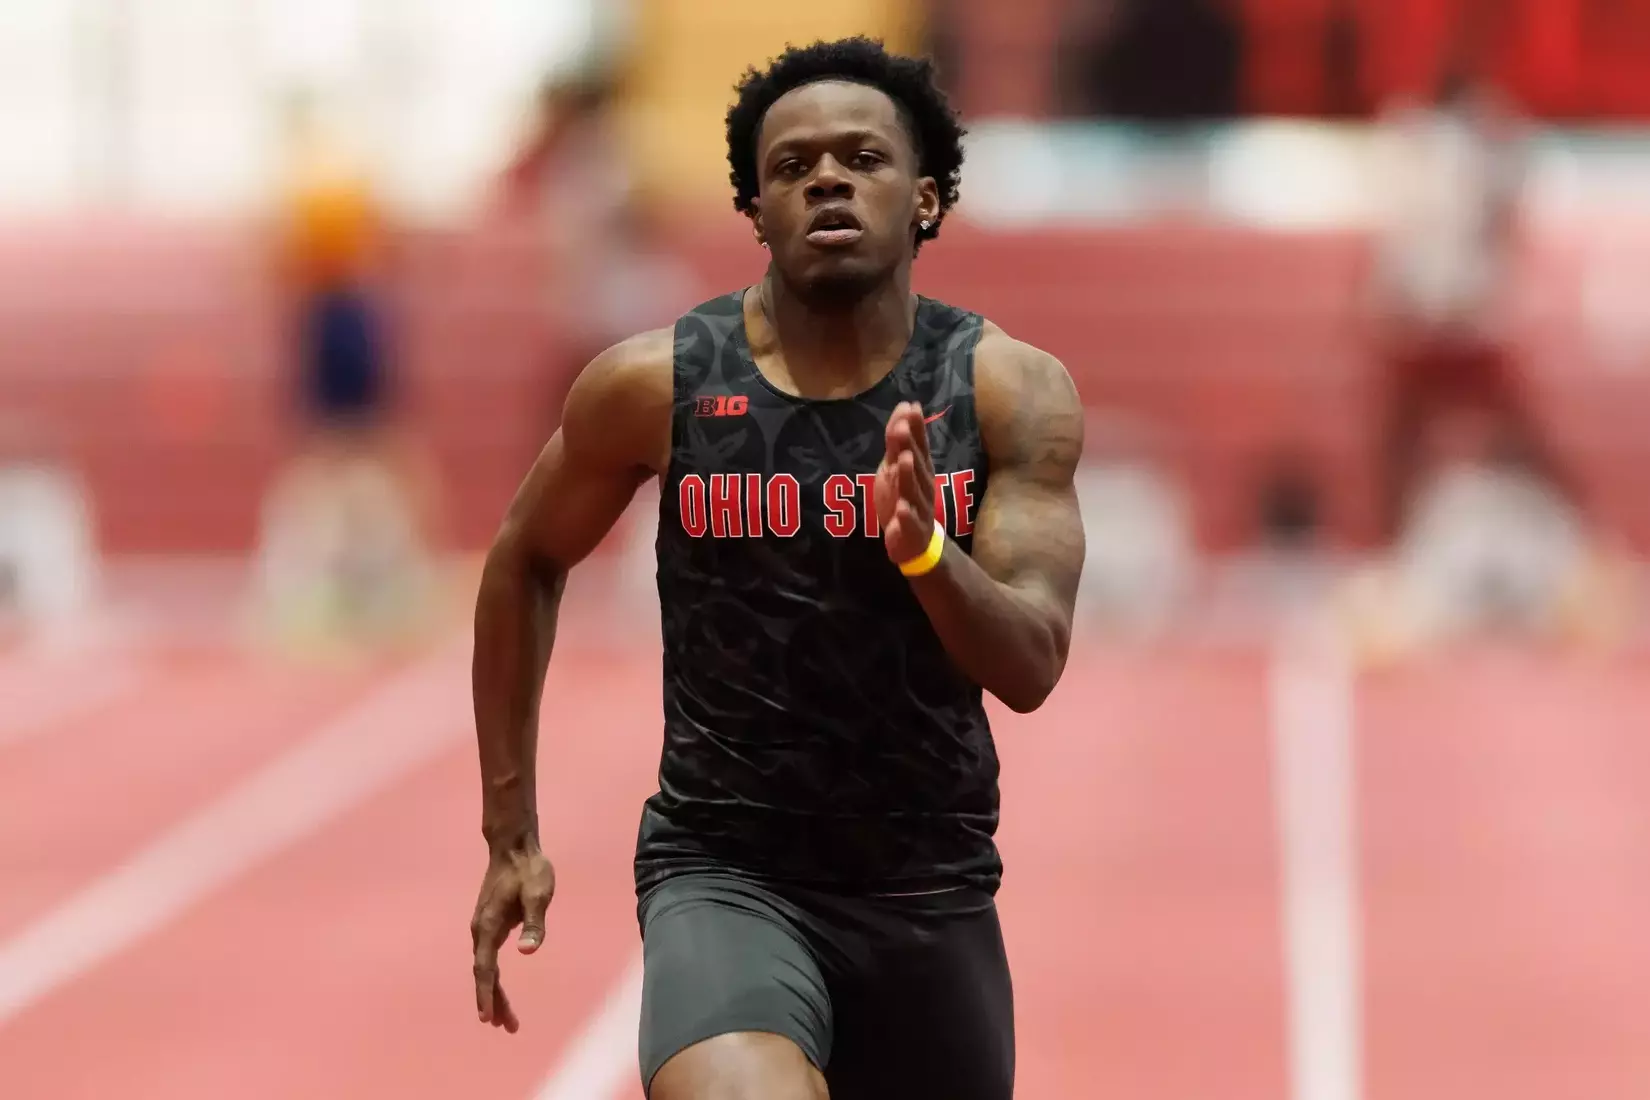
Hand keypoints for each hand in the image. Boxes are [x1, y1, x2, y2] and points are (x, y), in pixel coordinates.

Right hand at [470, 843, 554, 1033]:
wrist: (514, 847)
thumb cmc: (529, 870)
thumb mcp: (538, 894)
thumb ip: (535, 923)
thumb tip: (528, 952)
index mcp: (489, 926)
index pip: (486, 968)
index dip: (487, 993)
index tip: (488, 1017)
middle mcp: (481, 930)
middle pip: (484, 974)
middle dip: (493, 1001)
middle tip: (507, 1027)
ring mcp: (483, 927)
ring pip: (485, 968)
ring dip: (493, 993)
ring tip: (503, 1019)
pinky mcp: (490, 924)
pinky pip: (489, 959)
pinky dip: (493, 978)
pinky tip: (499, 989)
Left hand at [876, 402, 936, 565]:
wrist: (914, 542)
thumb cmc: (905, 498)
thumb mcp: (895, 467)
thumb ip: (898, 440)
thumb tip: (904, 406)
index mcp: (920, 470)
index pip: (919, 445)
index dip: (916, 428)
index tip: (911, 407)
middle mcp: (924, 486)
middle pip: (917, 465)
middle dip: (911, 446)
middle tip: (903, 428)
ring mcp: (920, 509)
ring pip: (914, 491)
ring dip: (909, 476)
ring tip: (903, 461)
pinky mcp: (913, 530)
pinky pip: (910, 523)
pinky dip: (906, 516)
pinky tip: (902, 508)